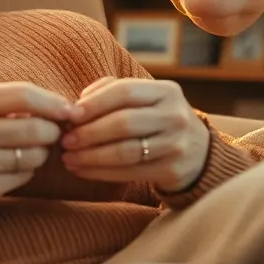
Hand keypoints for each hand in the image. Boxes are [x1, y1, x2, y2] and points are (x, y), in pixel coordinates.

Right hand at [0, 82, 75, 208]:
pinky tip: (12, 163)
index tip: (69, 108)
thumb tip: (57, 106)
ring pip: (34, 156)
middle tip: (52, 130)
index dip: (53, 101)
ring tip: (29, 147)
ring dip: (41, 151)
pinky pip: (23, 177)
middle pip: (36, 129)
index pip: (24, 96)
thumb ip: (7, 100)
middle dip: (52, 130)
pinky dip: (26, 169)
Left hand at [59, 77, 208, 192]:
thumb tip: (76, 104)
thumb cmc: (156, 119)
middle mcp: (175, 115)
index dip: (94, 103)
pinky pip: (130, 172)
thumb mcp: (144, 98)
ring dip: (91, 156)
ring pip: (125, 151)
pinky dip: (101, 173)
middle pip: (124, 123)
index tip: (69, 115)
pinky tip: (82, 171)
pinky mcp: (172, 170)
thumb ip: (110, 91)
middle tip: (65, 140)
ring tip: (69, 158)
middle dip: (89, 133)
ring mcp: (176, 144)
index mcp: (166, 91)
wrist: (198, 152)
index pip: (124, 91)